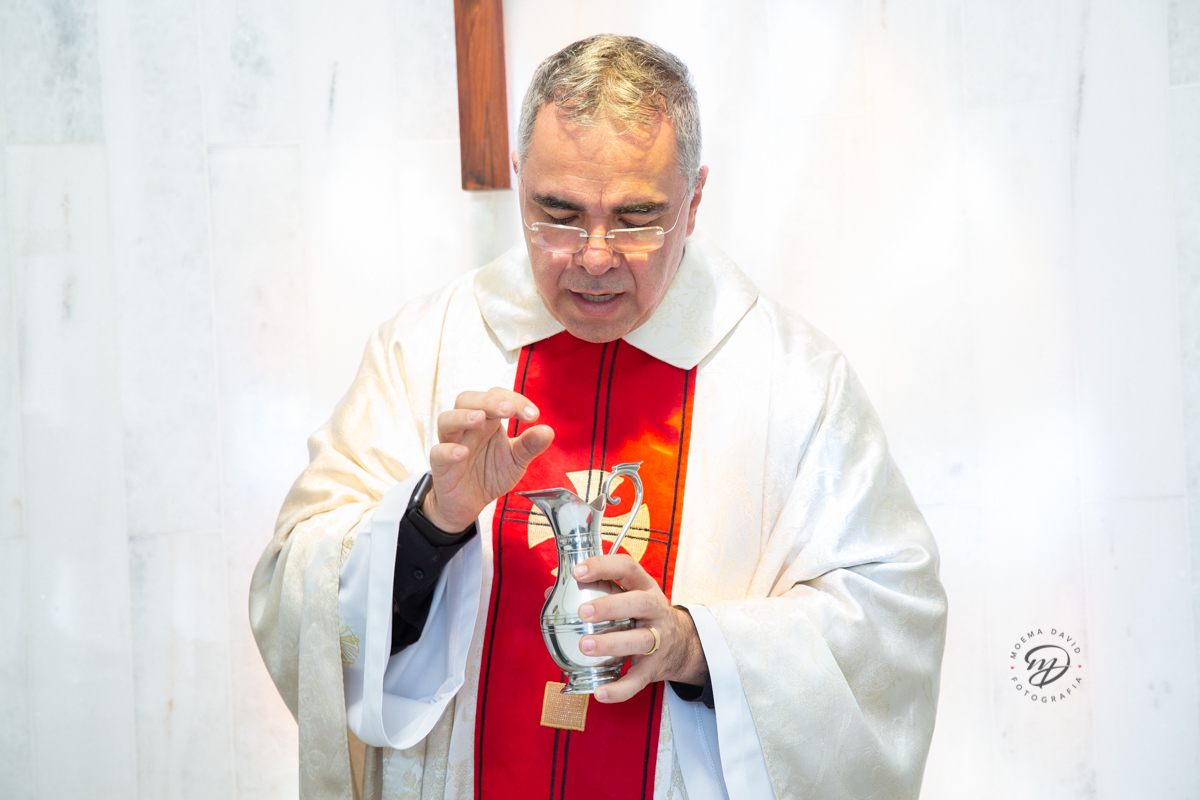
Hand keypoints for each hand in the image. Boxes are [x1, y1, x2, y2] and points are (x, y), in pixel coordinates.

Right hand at [423, 388, 553, 531]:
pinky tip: (463, 452)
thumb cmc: (490, 474)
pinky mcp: (441, 466)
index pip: (496, 396)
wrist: (471, 504)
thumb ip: (530, 445)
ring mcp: (452, 444)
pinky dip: (449, 450)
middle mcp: (468, 428)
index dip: (514, 399)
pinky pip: (438, 453)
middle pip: (467, 399)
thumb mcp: (516, 460)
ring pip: (446, 420)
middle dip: (488, 401)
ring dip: (463, 416)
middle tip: (508, 410)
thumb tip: (548, 431)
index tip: (533, 415)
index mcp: (487, 421)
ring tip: (479, 418)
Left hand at [572, 554, 707, 702]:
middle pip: (639, 603)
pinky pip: (637, 680)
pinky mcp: (654, 668)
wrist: (682, 644)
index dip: (603, 566)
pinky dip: (620, 689)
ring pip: (639, 640)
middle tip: (582, 612)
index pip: (627, 567)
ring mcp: (658, 639)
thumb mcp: (626, 595)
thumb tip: (550, 589)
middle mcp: (655, 610)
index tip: (578, 572)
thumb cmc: (643, 614)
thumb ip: (593, 589)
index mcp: (644, 586)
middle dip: (610, 606)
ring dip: (611, 643)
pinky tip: (600, 692)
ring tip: (585, 646)